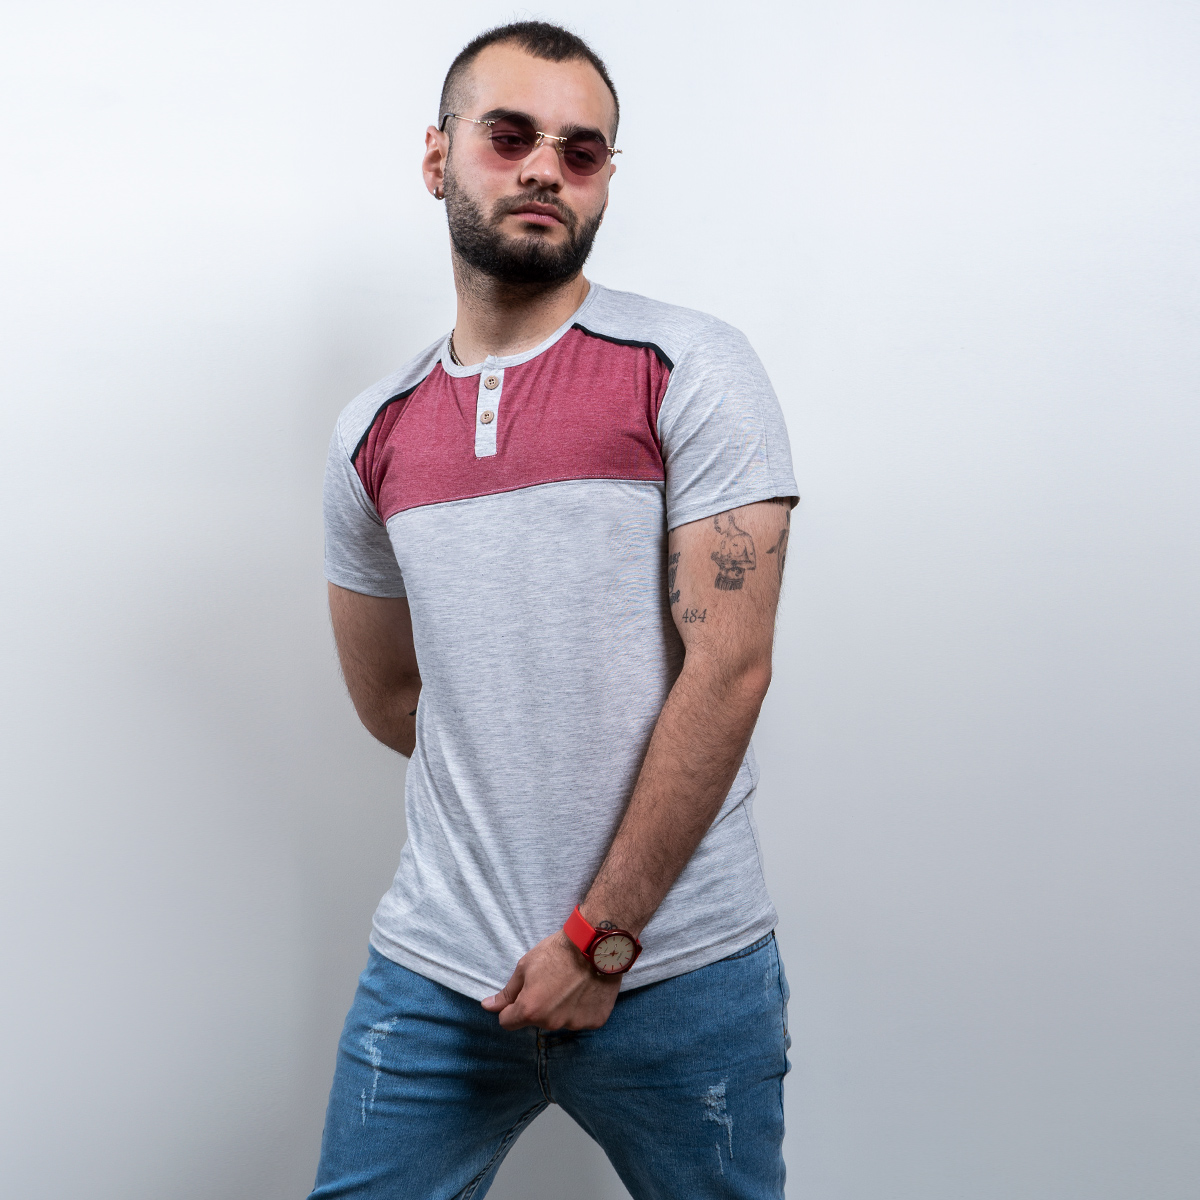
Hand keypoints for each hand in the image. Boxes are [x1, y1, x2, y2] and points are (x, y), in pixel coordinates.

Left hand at [481, 930, 621, 1030]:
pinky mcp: (595, 1021)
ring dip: (561, 1008)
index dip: (511, 1008)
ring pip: (560, 1021)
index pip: (508, 1022)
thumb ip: (507, 992)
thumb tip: (487, 1007)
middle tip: (551, 982)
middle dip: (539, 1006)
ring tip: (571, 983)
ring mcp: (575, 1024)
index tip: (522, 994)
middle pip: (536, 1021)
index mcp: (530, 1010)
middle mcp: (551, 1022)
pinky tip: (586, 989)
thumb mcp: (525, 967)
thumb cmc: (558, 951)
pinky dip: (582, 1008)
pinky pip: (581, 1019)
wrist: (595, 944)